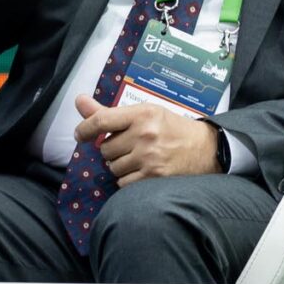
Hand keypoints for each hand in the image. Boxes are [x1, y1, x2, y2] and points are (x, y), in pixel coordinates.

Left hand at [73, 94, 218, 181]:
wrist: (205, 149)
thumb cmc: (171, 129)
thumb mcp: (145, 113)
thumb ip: (108, 113)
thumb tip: (78, 101)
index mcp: (142, 114)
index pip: (102, 120)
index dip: (85, 129)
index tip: (80, 135)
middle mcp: (145, 134)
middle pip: (105, 149)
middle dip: (112, 150)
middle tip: (130, 146)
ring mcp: (149, 157)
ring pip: (113, 167)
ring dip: (120, 165)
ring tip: (139, 158)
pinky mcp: (154, 177)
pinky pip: (123, 182)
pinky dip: (128, 179)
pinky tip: (142, 170)